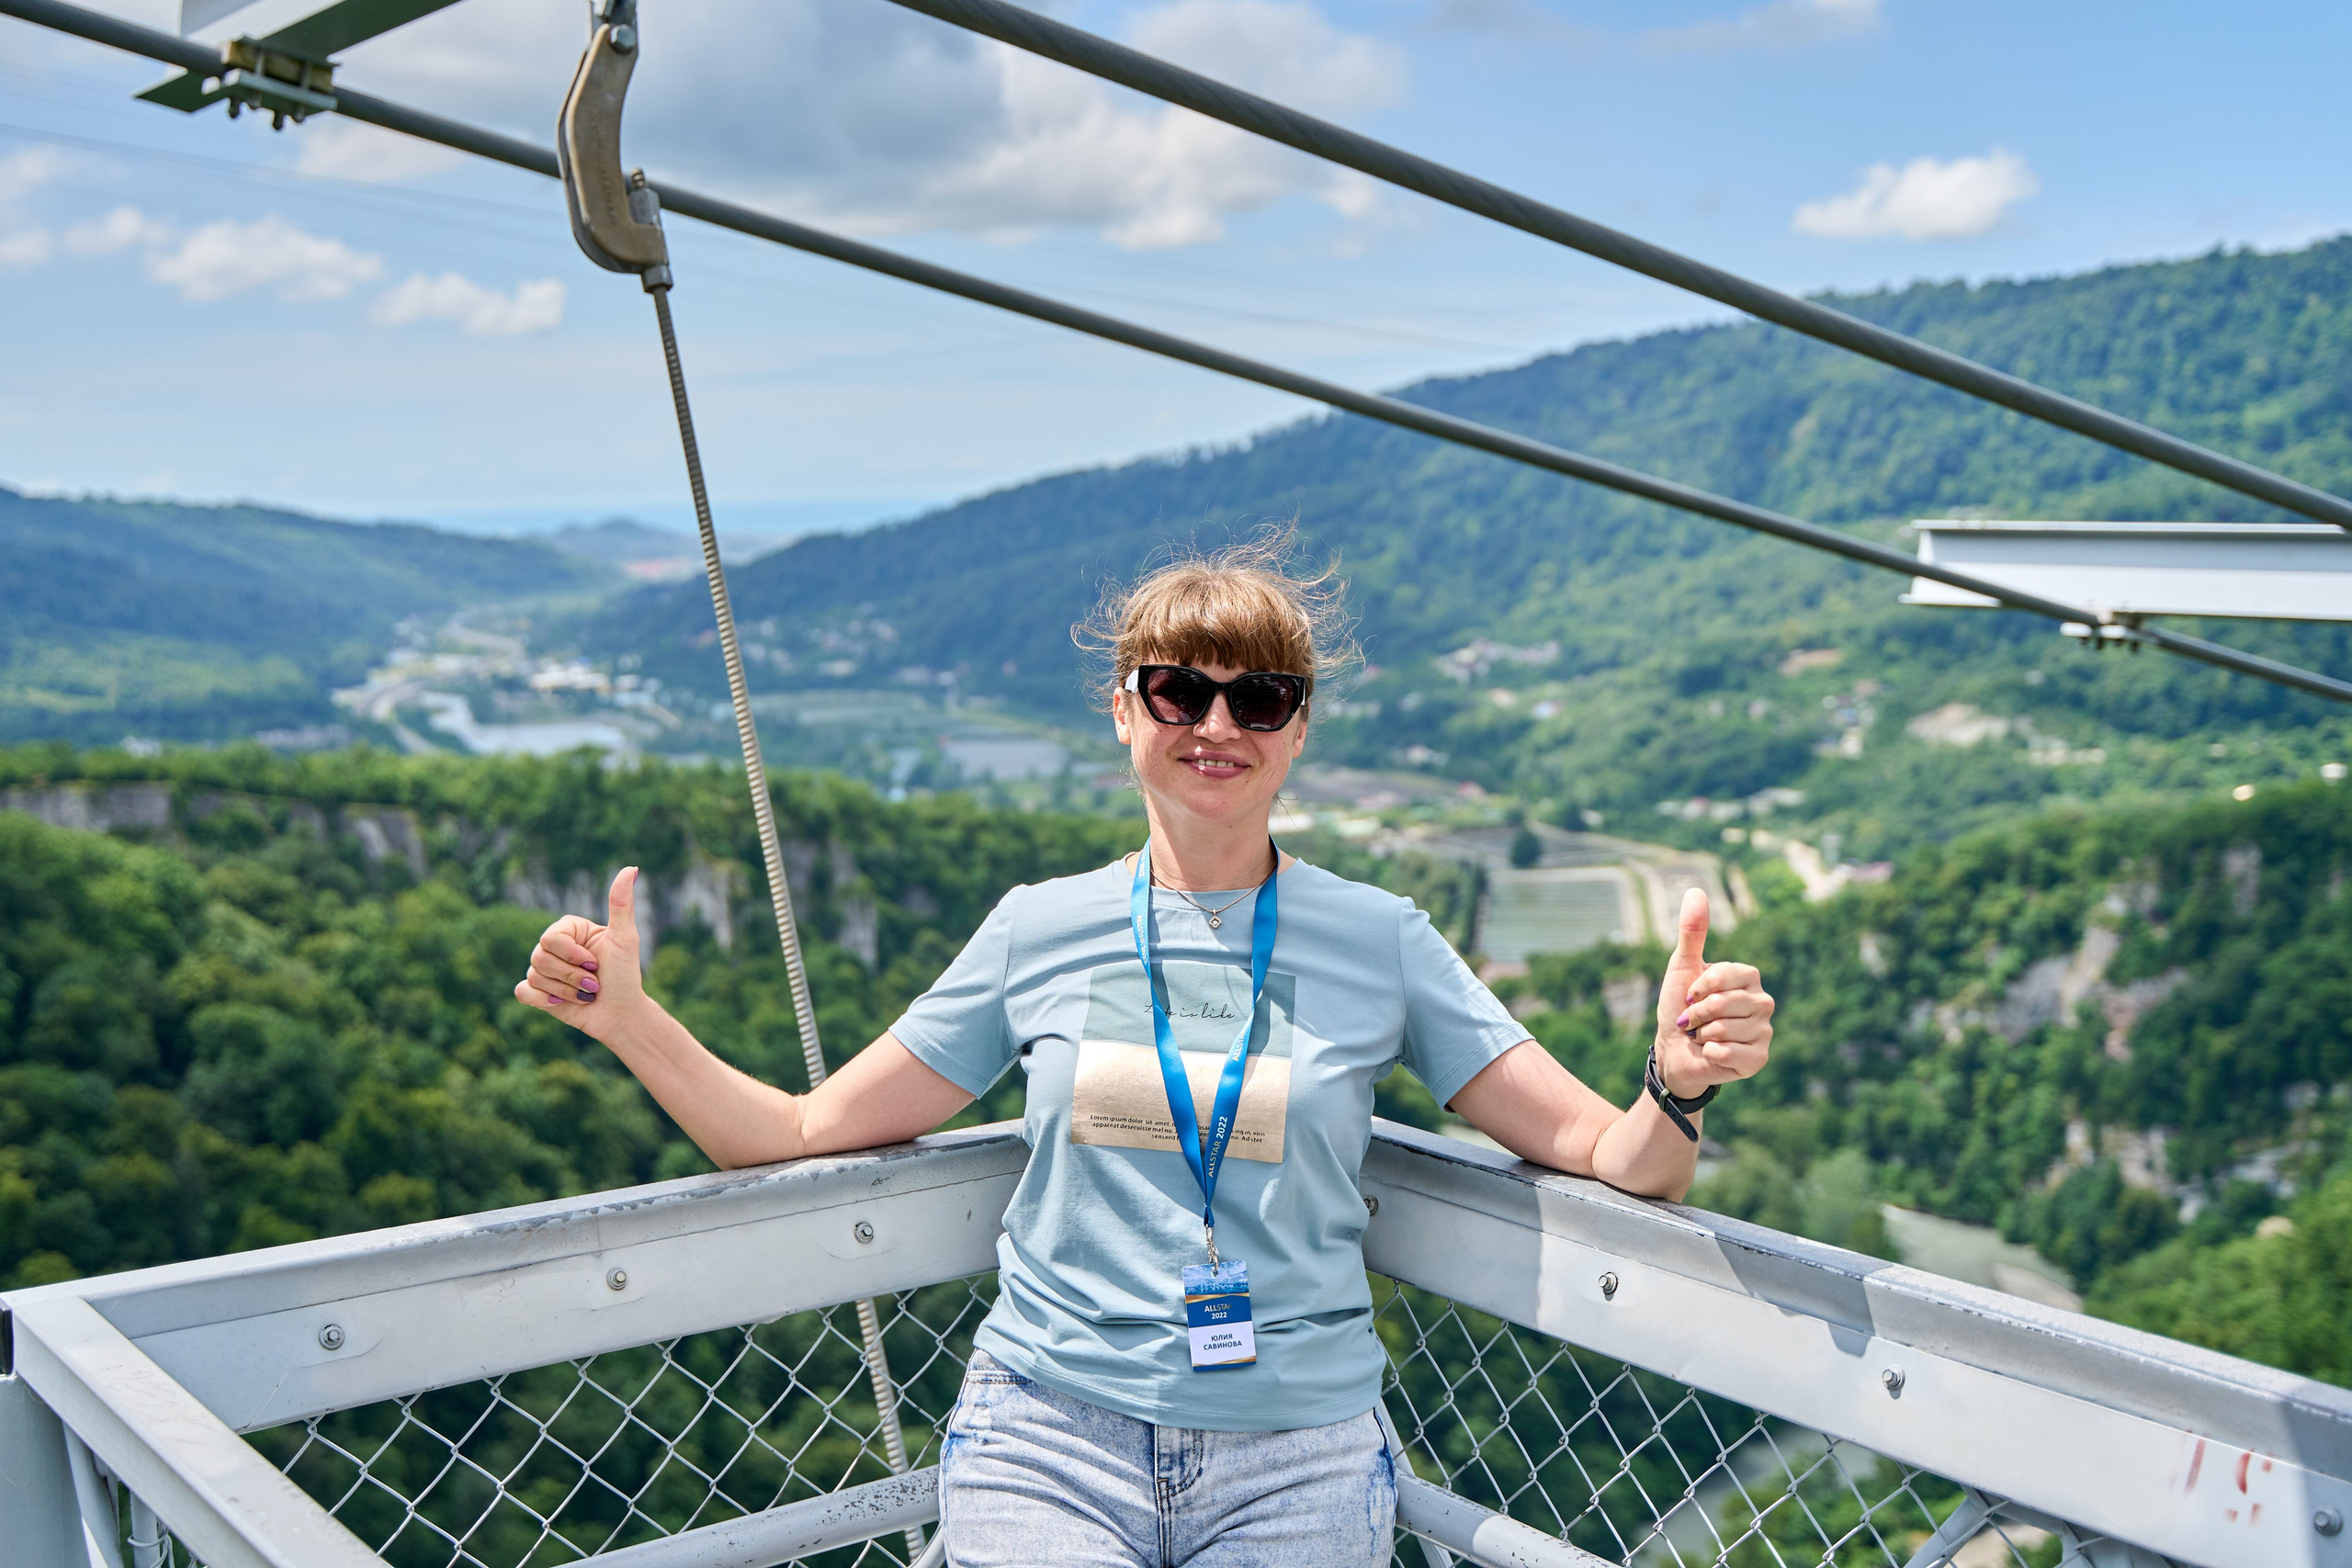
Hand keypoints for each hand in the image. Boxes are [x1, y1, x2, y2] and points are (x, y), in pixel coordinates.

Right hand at [515, 866, 650, 1045]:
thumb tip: (632, 867)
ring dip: (566, 991)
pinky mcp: (537, 992)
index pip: (551, 938)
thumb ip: (622, 903)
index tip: (596, 963)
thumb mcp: (625, 938)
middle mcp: (553, 946)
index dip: (572, 955)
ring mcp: (543, 969)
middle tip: (594, 984)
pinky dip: (543, 1000)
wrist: (620, 1013)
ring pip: (535, 976)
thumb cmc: (625, 975)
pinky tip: (561, 1003)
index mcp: (569, 930)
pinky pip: (522, 991)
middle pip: (540, 957)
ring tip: (585, 994)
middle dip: (572, 977)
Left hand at [1652, 888, 1772, 1099]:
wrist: (1674, 1051)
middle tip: (1691, 1020)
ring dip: (1702, 1034)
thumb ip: (1692, 932)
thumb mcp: (1682, 967)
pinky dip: (1711, 1053)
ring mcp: (1764, 1031)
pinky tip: (1711, 1053)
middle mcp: (1763, 1002)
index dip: (1699, 987)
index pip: (1725, 975)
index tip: (1688, 995)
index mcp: (1748, 977)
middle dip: (1696, 1013)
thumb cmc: (1678, 1007)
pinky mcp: (1759, 1058)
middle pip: (1724, 1004)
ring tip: (1702, 1036)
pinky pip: (1732, 1053)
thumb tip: (1696, 890)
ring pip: (1726, 1029)